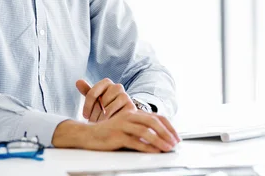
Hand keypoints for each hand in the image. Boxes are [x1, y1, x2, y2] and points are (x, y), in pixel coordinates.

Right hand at [52, 111, 180, 152]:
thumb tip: (161, 137)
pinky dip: (146, 147)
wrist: (88, 135)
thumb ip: (141, 128)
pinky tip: (153, 151)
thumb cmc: (109, 133)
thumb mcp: (127, 127)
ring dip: (159, 140)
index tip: (176, 137)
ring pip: (146, 131)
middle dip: (166, 133)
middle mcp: (129, 116)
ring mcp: (122, 125)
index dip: (169, 126)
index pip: (156, 116)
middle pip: (153, 121)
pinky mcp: (117, 135)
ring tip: (167, 148)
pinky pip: (135, 141)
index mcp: (133, 112)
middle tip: (174, 143)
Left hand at [76, 78, 136, 121]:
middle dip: (94, 114)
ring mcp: (125, 96)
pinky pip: (117, 115)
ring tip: (99, 124)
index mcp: (107, 82)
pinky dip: (111, 121)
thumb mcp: (95, 99)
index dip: (87, 106)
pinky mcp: (131, 107)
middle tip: (92, 122)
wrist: (122, 115)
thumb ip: (87, 91)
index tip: (85, 116)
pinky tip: (109, 125)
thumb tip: (78, 81)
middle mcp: (117, 87)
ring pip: (108, 109)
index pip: (92, 93)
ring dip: (101, 119)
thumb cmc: (105, 106)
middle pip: (101, 101)